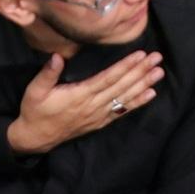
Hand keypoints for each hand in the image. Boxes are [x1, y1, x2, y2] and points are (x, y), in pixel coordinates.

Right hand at [7, 50, 165, 155]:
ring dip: (143, 85)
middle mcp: (93, 106)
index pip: (108, 79)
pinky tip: (150, 94)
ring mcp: (98, 116)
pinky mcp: (100, 122)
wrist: (36, 138)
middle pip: (122, 86)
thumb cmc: (35, 111)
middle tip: (157, 58)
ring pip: (125, 98)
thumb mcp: (35, 91)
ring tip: (159, 73)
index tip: (140, 55)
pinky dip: (137, 103)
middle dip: (140, 71)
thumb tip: (57, 56)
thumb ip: (47, 74)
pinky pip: (122, 111)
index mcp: (80, 95)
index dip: (125, 67)